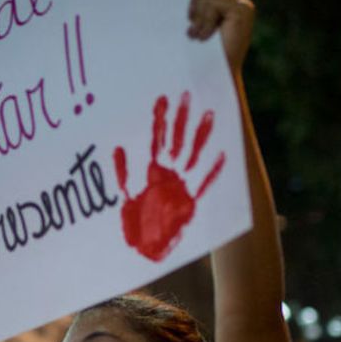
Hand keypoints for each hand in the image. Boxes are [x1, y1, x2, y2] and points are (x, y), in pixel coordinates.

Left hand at [114, 92, 225, 260]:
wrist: (149, 248)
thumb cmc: (135, 224)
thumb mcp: (125, 195)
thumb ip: (123, 172)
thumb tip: (117, 147)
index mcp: (152, 170)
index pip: (156, 138)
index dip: (159, 119)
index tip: (161, 96)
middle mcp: (169, 173)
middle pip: (177, 140)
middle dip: (182, 119)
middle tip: (187, 93)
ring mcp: (183, 184)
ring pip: (193, 154)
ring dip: (201, 136)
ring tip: (211, 113)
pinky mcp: (193, 201)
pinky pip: (204, 183)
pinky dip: (212, 170)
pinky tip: (223, 154)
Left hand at [188, 0, 254, 74]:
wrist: (215, 80)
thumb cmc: (201, 58)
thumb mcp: (195, 26)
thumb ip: (196, 7)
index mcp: (226, 2)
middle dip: (195, 0)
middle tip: (190, 26)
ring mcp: (243, 4)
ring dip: (198, 12)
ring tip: (197, 36)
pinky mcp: (242, 9)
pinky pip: (215, 2)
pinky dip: (205, 19)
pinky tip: (205, 35)